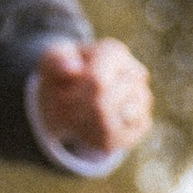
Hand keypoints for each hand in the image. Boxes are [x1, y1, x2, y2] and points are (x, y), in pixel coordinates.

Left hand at [32, 37, 151, 160]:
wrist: (72, 93)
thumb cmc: (63, 74)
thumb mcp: (50, 62)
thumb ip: (55, 60)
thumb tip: (72, 70)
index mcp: (114, 53)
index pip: (96, 82)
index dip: (71, 95)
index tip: (61, 92)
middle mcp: (135, 73)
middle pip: (101, 106)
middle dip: (75, 112)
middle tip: (65, 106)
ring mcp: (142, 99)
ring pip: (108, 126)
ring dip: (81, 125)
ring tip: (76, 114)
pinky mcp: (142, 124)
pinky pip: (115, 140)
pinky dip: (93, 138)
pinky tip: (87, 127)